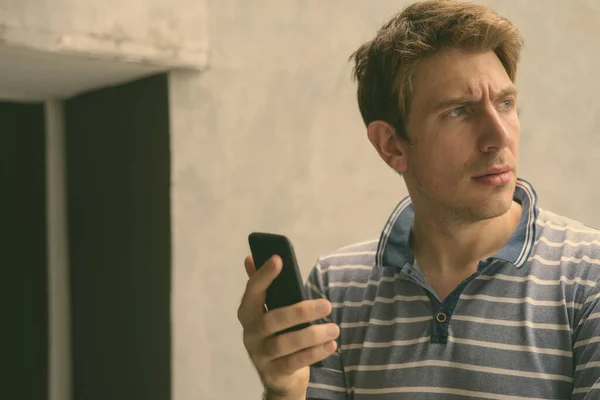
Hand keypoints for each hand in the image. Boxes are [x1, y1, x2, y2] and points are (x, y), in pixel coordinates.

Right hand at [237, 255, 339, 397]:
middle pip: (271, 321)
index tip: (279, 259)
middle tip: (327, 305)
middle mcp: (250, 334)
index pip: (253, 291)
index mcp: (248, 313)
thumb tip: (250, 257)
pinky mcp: (274, 373)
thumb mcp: (270, 310)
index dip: (264, 275)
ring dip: (312, 335)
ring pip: (283, 344)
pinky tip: (330, 345)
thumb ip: (263, 287)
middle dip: (300, 312)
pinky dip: (314, 354)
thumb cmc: (278, 334)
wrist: (279, 375)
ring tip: (334, 329)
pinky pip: (294, 363)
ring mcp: (260, 355)